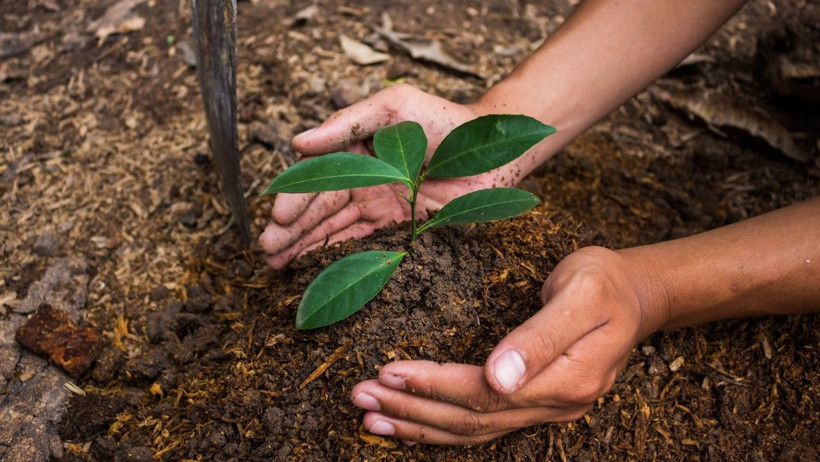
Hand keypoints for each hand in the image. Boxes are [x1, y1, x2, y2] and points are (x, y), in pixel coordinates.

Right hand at [259, 84, 519, 268]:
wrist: (493, 150)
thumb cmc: (443, 119)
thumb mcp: (392, 106)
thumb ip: (347, 123)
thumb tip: (298, 142)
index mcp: (355, 153)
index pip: (317, 178)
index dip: (295, 198)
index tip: (278, 218)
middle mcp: (363, 182)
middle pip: (319, 209)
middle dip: (291, 230)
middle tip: (266, 252)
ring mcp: (380, 207)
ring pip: (335, 229)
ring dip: (305, 247)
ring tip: (277, 264)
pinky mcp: (400, 229)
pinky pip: (364, 244)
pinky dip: (338, 256)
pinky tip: (314, 268)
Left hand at [350, 246, 662, 444]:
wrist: (635, 296)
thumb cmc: (605, 283)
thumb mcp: (582, 294)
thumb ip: (541, 336)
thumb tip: (498, 377)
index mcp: (568, 379)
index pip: (487, 394)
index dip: (436, 386)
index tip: (390, 372)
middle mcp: (555, 405)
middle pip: (472, 419)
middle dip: (413, 408)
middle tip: (360, 395)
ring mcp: (546, 410)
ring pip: (473, 430)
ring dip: (419, 426)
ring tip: (370, 416)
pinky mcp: (535, 404)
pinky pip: (482, 426)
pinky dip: (442, 430)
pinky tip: (410, 426)